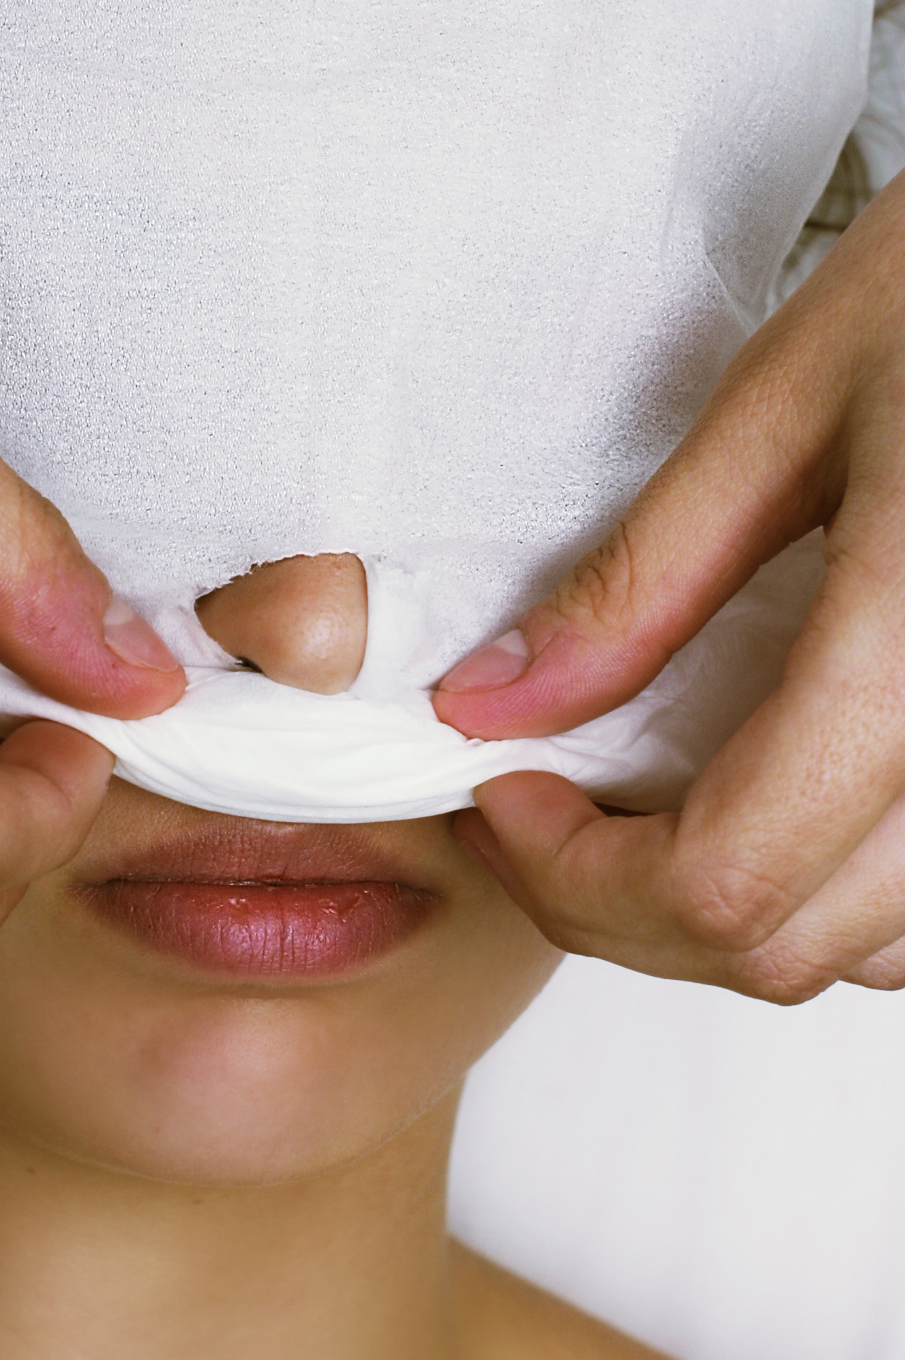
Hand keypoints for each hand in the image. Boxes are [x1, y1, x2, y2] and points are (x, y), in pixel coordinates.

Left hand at [435, 166, 904, 1002]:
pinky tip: (780, 792)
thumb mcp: (784, 406)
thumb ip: (638, 585)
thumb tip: (493, 708)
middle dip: (625, 906)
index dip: (574, 874)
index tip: (506, 794)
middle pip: (785, 947)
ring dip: (734, 911)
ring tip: (650, 799)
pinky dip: (840, 889)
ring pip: (871, 953)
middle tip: (546, 808)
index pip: (722, 880)